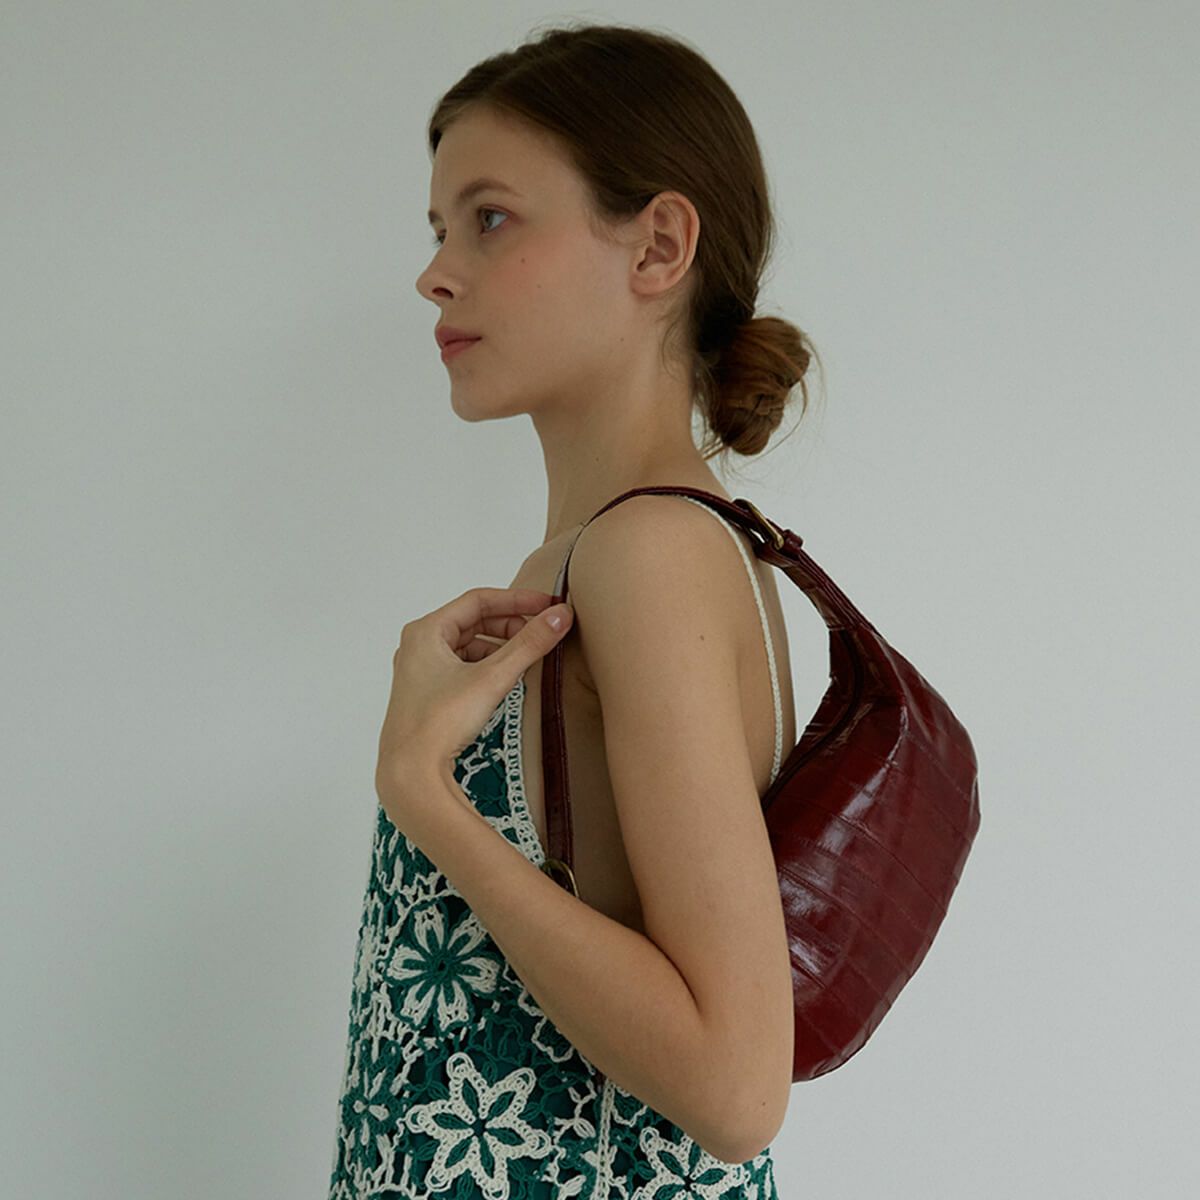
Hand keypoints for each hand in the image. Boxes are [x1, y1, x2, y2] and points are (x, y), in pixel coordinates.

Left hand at [375, 586, 573, 831]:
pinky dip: (488, 666)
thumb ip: (529, 645)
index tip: (547, 605)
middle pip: (473, 622)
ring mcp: (420, 672)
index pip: (478, 600)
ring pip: (469, 646)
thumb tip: (560, 616)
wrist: (411, 773)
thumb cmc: (439, 722)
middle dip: (511, 624)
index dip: (517, 600)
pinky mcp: (427, 695)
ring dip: (501, 647)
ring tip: (529, 656)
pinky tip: (507, 678)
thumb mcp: (492, 678)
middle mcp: (418, 646)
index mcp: (425, 631)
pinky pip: (463, 668)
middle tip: (542, 632)